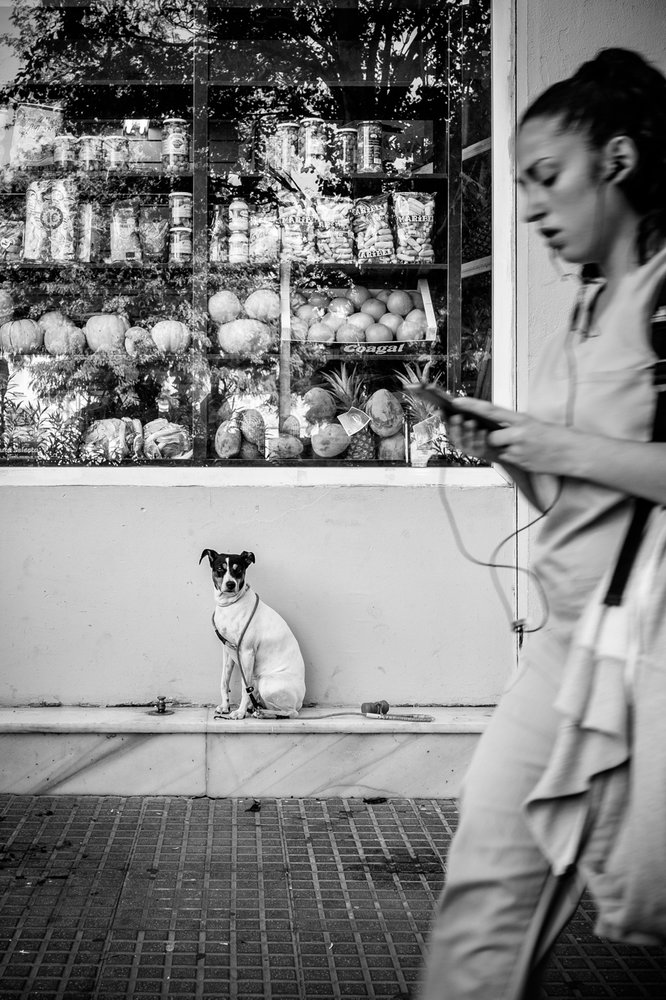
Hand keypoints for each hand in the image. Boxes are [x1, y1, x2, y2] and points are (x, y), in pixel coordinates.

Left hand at [447, 398, 572, 473]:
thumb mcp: (534, 423)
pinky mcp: (522, 464)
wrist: (575, 453)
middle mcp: (518, 434)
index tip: (457, 402)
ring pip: (499, 450)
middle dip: (492, 438)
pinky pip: (508, 460)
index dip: (472, 406)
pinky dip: (514, 457)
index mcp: (521, 419)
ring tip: (524, 446)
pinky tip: (529, 455)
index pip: (490, 410)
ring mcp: (520, 450)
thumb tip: (493, 427)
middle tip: (503, 437)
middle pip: (490, 437)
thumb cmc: (555, 436)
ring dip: (505, 449)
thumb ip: (513, 425)